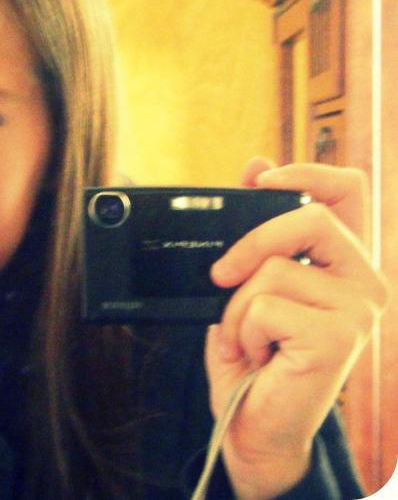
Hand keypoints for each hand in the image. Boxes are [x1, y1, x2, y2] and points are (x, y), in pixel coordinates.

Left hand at [204, 158, 388, 499]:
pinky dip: (242, 330)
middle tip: (222, 276)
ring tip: (249, 337)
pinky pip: (265, 306)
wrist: (252, 424)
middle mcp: (365, 281)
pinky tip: (259, 355)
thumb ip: (257, 229)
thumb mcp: (247, 282)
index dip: (308, 171)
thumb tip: (256, 163)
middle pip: (310, 217)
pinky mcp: (339, 337)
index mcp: (343, 262)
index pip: (348, 191)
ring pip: (274, 269)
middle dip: (251, 243)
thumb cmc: (254, 354)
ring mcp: (358, 310)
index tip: (263, 177)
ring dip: (237, 307)